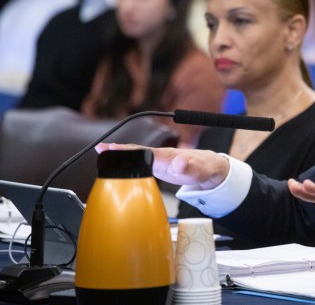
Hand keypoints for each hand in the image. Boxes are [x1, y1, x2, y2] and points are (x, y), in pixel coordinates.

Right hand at [95, 143, 229, 189]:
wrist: (210, 168)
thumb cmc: (204, 168)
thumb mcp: (199, 171)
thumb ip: (189, 167)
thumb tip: (180, 162)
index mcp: (167, 156)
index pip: (143, 152)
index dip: (126, 151)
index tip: (109, 149)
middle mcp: (161, 156)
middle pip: (136, 151)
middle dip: (117, 150)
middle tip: (99, 149)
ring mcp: (159, 160)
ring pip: (137, 156)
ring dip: (120, 155)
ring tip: (102, 153)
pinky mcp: (159, 166)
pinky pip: (141, 163)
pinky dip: (129, 162)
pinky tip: (118, 165)